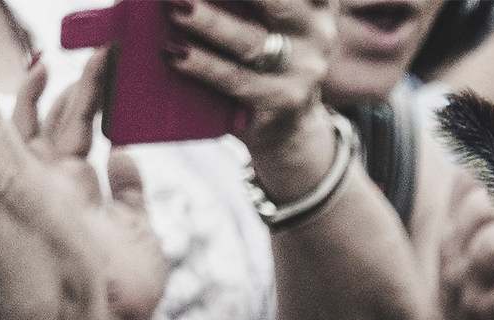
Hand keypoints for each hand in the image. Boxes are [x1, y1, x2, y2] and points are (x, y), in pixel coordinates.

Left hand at [17, 53, 167, 319]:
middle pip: (61, 116)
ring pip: (94, 138)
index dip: (29, 82)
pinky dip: (129, 162)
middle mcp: (48, 187)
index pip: (15, 113)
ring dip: (103, 102)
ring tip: (114, 65)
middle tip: (101, 45)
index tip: (45, 52)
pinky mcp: (131, 236)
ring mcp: (89, 209)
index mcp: (11, 175)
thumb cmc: (3, 283)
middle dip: (78, 79)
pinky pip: (128, 186)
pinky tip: (125, 148)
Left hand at [166, 0, 337, 199]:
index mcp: (316, 1)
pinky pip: (240, 84)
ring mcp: (305, 70)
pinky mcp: (282, 104)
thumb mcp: (265, 20)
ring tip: (175, 7)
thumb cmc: (261, 61)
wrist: (292, 134)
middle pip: (281, 1)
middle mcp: (318, 30)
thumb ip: (238, 3)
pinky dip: (205, 69)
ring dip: (212, 24)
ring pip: (254, 43)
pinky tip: (175, 56)